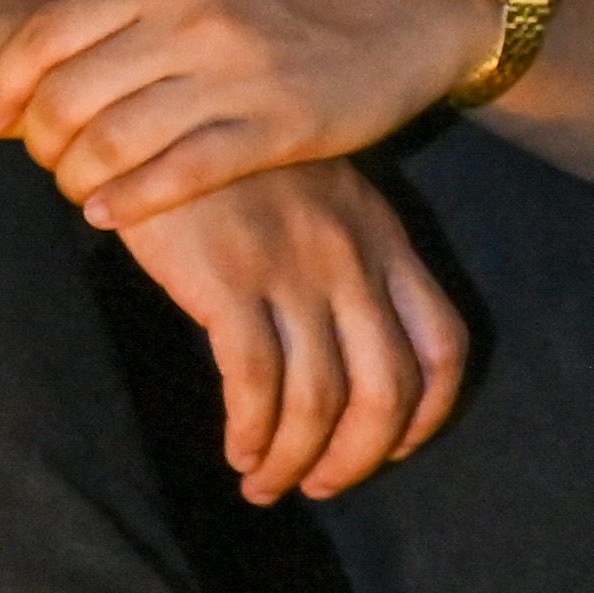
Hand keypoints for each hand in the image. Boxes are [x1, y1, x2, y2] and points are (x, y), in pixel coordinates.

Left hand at [0, 0, 477, 226]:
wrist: (413, 7)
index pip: (46, 32)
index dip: (1, 82)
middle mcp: (192, 20)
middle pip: (68, 96)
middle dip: (38, 140)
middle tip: (40, 158)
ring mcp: (235, 75)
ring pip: (113, 143)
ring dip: (75, 178)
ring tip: (74, 186)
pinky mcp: (277, 128)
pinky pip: (178, 176)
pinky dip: (127, 202)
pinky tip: (106, 213)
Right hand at [113, 159, 470, 503]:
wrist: (151, 106)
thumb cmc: (222, 158)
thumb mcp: (309, 194)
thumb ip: (337, 254)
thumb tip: (340, 342)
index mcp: (383, 236)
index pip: (443, 343)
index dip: (426, 414)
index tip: (389, 449)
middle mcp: (352, 256)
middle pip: (388, 388)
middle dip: (358, 456)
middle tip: (319, 486)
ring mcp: (293, 268)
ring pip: (321, 398)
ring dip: (294, 457)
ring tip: (263, 482)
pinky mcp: (229, 279)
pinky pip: (255, 382)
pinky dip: (251, 430)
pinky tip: (236, 448)